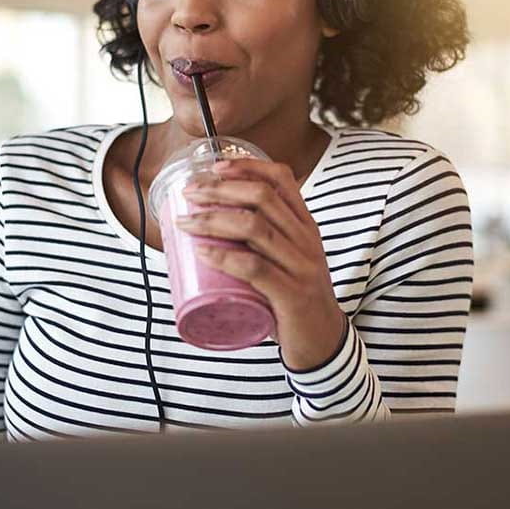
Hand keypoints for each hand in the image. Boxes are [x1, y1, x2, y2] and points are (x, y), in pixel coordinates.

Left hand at [175, 157, 346, 370]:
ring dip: (213, 220)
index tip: (215, 167)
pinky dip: (224, 257)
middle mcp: (306, 240)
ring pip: (254, 228)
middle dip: (220, 190)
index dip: (247, 166)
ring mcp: (301, 267)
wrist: (324, 342)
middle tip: (189, 194)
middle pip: (262, 198)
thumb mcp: (286, 260)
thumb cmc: (294, 299)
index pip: (282, 179)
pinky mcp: (292, 295)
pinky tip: (202, 253)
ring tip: (185, 223)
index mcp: (305, 226)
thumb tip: (212, 223)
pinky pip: (254, 268)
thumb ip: (261, 242)